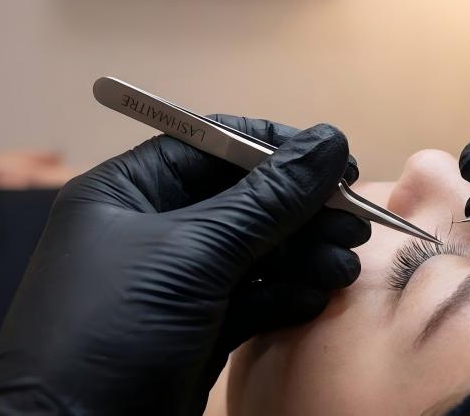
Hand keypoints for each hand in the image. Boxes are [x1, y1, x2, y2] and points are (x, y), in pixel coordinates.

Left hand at [0, 118, 369, 414]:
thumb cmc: (115, 329)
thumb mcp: (196, 254)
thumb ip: (269, 199)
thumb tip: (330, 140)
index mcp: (129, 191)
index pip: (215, 146)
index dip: (279, 150)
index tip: (338, 163)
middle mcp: (152, 228)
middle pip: (245, 199)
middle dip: (302, 211)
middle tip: (353, 225)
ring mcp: (175, 281)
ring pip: (255, 251)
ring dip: (304, 255)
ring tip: (343, 269)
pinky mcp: (195, 327)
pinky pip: (252, 297)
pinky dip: (287, 295)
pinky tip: (315, 299)